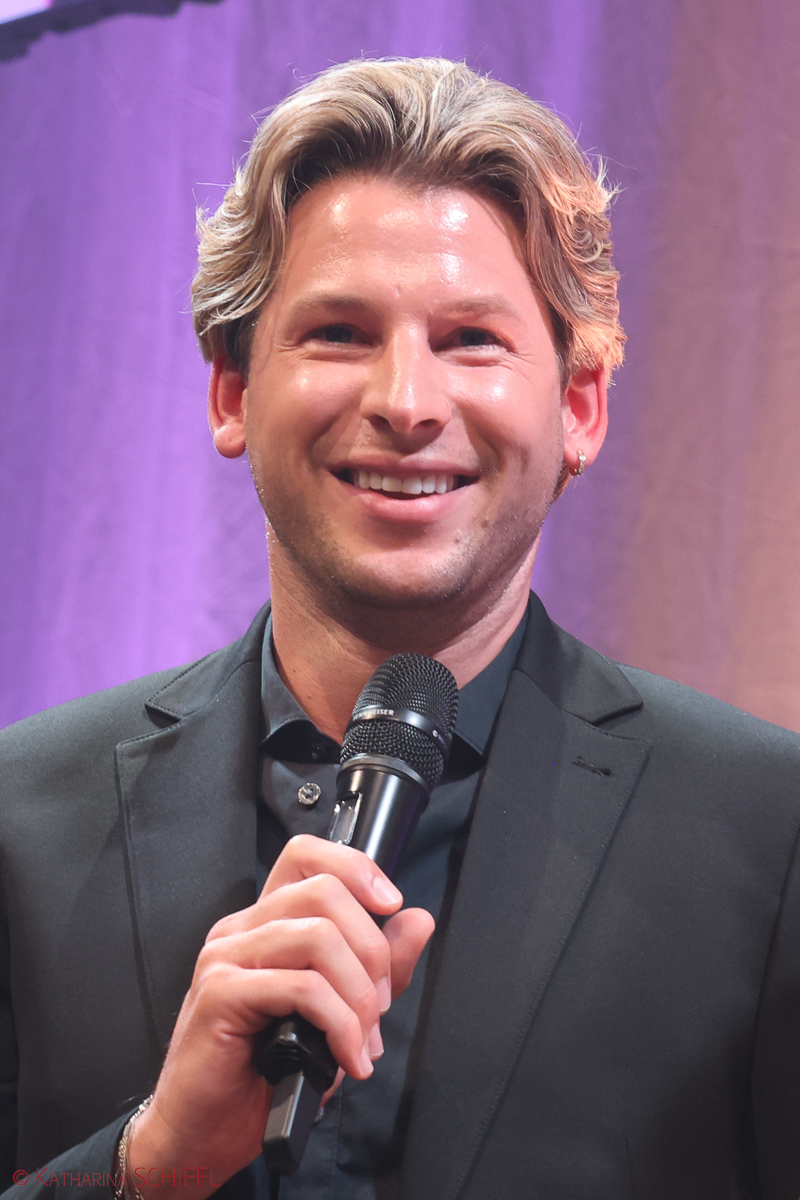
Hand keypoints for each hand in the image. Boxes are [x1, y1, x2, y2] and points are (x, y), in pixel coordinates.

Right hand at [126, 834, 433, 1196]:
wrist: (204, 1133)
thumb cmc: (263, 1075)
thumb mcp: (337, 1013)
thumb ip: (377, 966)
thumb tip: (417, 920)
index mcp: (265, 923)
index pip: (306, 855)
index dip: (356, 867)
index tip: (391, 905)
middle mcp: (241, 929)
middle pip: (323, 891)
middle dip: (372, 949)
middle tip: (379, 1006)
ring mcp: (226, 957)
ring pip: (318, 936)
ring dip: (359, 993)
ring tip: (363, 1040)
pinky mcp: (221, 993)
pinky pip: (301, 987)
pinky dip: (339, 1023)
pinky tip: (346, 1057)